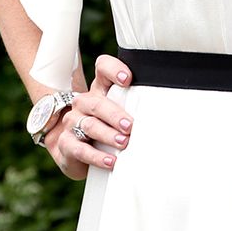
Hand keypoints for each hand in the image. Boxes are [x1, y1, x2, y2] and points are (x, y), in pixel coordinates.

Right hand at [44, 54, 136, 180]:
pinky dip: (96, 156)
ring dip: (108, 135)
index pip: (102, 69)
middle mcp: (83, 104)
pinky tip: (110, 161)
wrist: (72, 148)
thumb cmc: (104, 128)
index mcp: (99, 91)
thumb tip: (165, 121)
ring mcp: (72, 122)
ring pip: (89, 126)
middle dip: (115, 114)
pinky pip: (79, 148)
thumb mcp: (118, 115)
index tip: (127, 80)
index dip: (113, 70)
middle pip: (96, 103)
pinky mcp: (66, 143)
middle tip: (130, 126)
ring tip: (123, 143)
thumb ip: (136, 111)